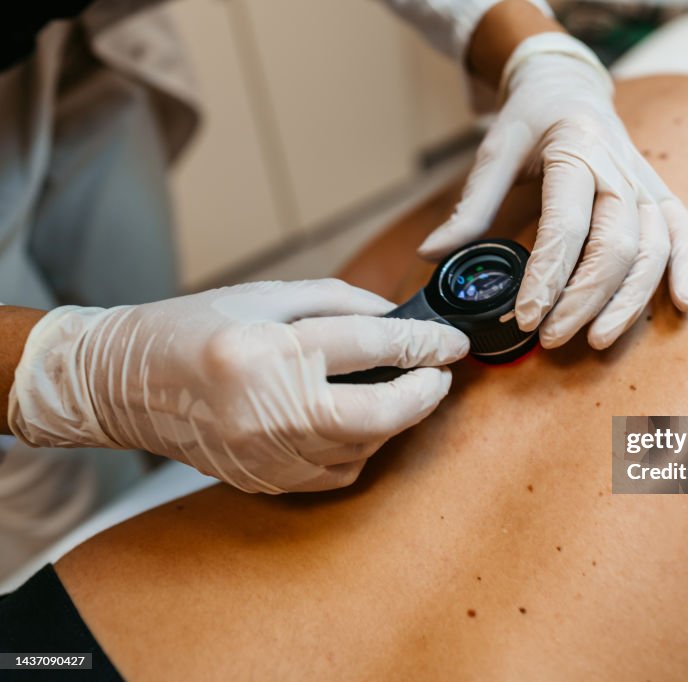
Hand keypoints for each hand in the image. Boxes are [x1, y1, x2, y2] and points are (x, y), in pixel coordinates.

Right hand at [8, 280, 468, 492]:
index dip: (424, 345)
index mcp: (266, 351)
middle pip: (378, 414)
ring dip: (396, 420)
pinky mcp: (264, 480)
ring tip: (404, 390)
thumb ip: (339, 303)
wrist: (123, 384)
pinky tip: (362, 420)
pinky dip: (361, 446)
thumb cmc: (192, 328)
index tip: (452, 342)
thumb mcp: (265, 296)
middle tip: (441, 374)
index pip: (370, 347)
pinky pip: (336, 471)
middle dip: (424, 394)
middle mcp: (267, 410)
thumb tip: (398, 319)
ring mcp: (265, 455)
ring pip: (363, 447)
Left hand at [419, 33, 687, 349]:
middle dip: (583, 299)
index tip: (525, 317)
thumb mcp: (495, 150)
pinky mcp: (660, 195)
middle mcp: (619, 168)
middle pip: (615, 245)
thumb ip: (471, 206)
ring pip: (653, 249)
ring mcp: (646, 183)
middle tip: (550, 337)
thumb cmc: (531, 119)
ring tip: (596, 340)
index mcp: (576, 150)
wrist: (570, 86)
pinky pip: (685, 232)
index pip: (567, 225)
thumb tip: (431, 253)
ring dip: (629, 301)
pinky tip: (683, 304)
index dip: (548, 277)